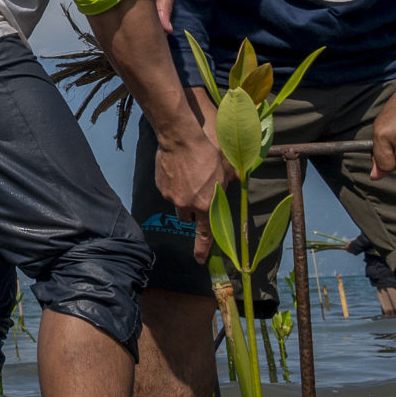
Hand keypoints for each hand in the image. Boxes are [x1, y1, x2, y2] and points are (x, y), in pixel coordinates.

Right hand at [153, 125, 233, 262]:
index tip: (201, 259)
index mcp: (206, 203)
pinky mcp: (161, 185)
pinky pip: (169, 191)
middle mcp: (187, 204)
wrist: (181, 137)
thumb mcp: (226, 168)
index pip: (205, 233)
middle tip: (197, 196)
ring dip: (183, 198)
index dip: (203, 248)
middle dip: (192, 211)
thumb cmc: (207, 151)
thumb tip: (234, 181)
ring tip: (187, 178)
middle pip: (188, 218)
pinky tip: (178, 169)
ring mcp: (172, 195)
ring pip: (178, 204)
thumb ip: (230, 181)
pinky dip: (174, 185)